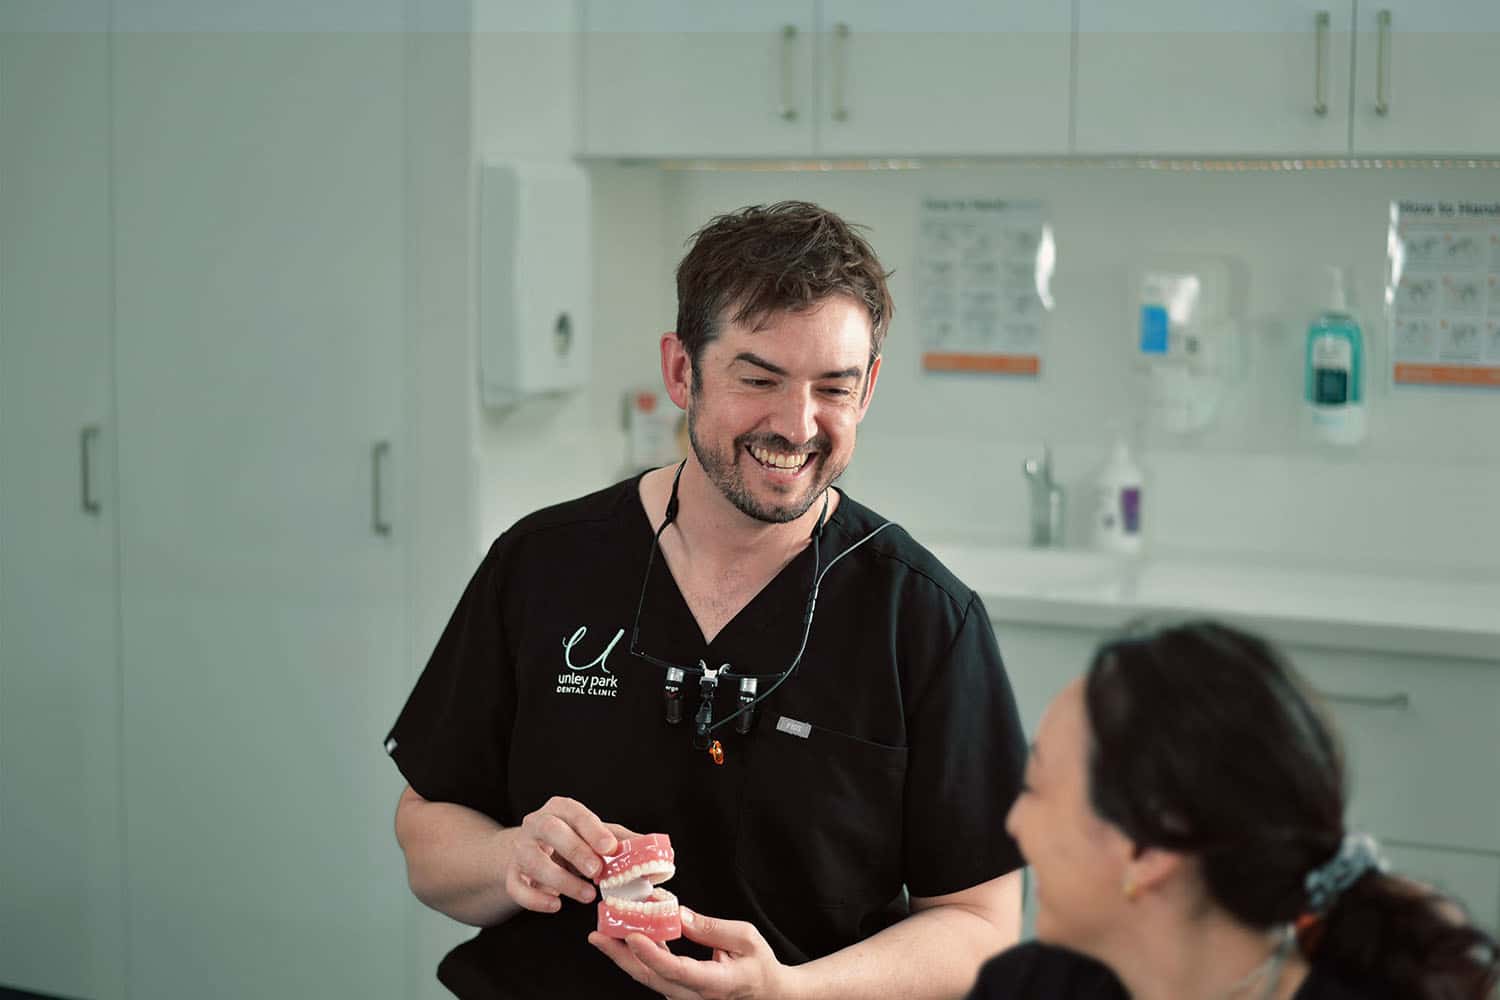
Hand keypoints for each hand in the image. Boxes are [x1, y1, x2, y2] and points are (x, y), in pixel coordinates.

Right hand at [502, 795, 637, 913]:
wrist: (535, 851)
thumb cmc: (572, 840)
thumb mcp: (596, 835)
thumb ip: (621, 840)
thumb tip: (655, 851)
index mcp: (560, 809)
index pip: (575, 812)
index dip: (592, 829)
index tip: (610, 848)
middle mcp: (536, 823)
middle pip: (550, 829)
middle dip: (575, 850)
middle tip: (596, 871)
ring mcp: (520, 848)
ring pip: (532, 860)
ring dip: (561, 880)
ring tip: (587, 894)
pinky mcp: (512, 874)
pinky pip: (517, 887)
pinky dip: (535, 899)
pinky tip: (556, 905)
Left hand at [588, 907, 794, 999]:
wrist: (768, 994)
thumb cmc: (759, 965)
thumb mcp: (745, 938)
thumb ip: (710, 928)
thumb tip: (677, 914)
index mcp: (715, 984)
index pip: (677, 971)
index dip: (652, 954)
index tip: (632, 935)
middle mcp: (695, 996)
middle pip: (651, 978)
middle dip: (620, 956)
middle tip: (598, 934)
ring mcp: (685, 997)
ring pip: (648, 977)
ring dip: (624, 955)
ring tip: (603, 933)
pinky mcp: (679, 991)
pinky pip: (654, 974)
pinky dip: (639, 956)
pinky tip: (626, 937)